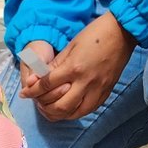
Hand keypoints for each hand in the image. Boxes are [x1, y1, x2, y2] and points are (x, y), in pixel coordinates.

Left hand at [20, 12, 136, 121]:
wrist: (122, 33)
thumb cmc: (94, 34)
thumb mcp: (70, 46)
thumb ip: (55, 65)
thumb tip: (40, 78)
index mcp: (74, 68)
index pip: (47, 85)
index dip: (33, 91)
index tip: (24, 94)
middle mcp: (86, 82)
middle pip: (60, 106)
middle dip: (45, 108)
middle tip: (37, 104)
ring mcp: (98, 90)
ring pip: (75, 113)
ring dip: (59, 114)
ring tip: (50, 109)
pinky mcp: (106, 93)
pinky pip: (87, 110)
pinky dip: (74, 112)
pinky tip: (67, 108)